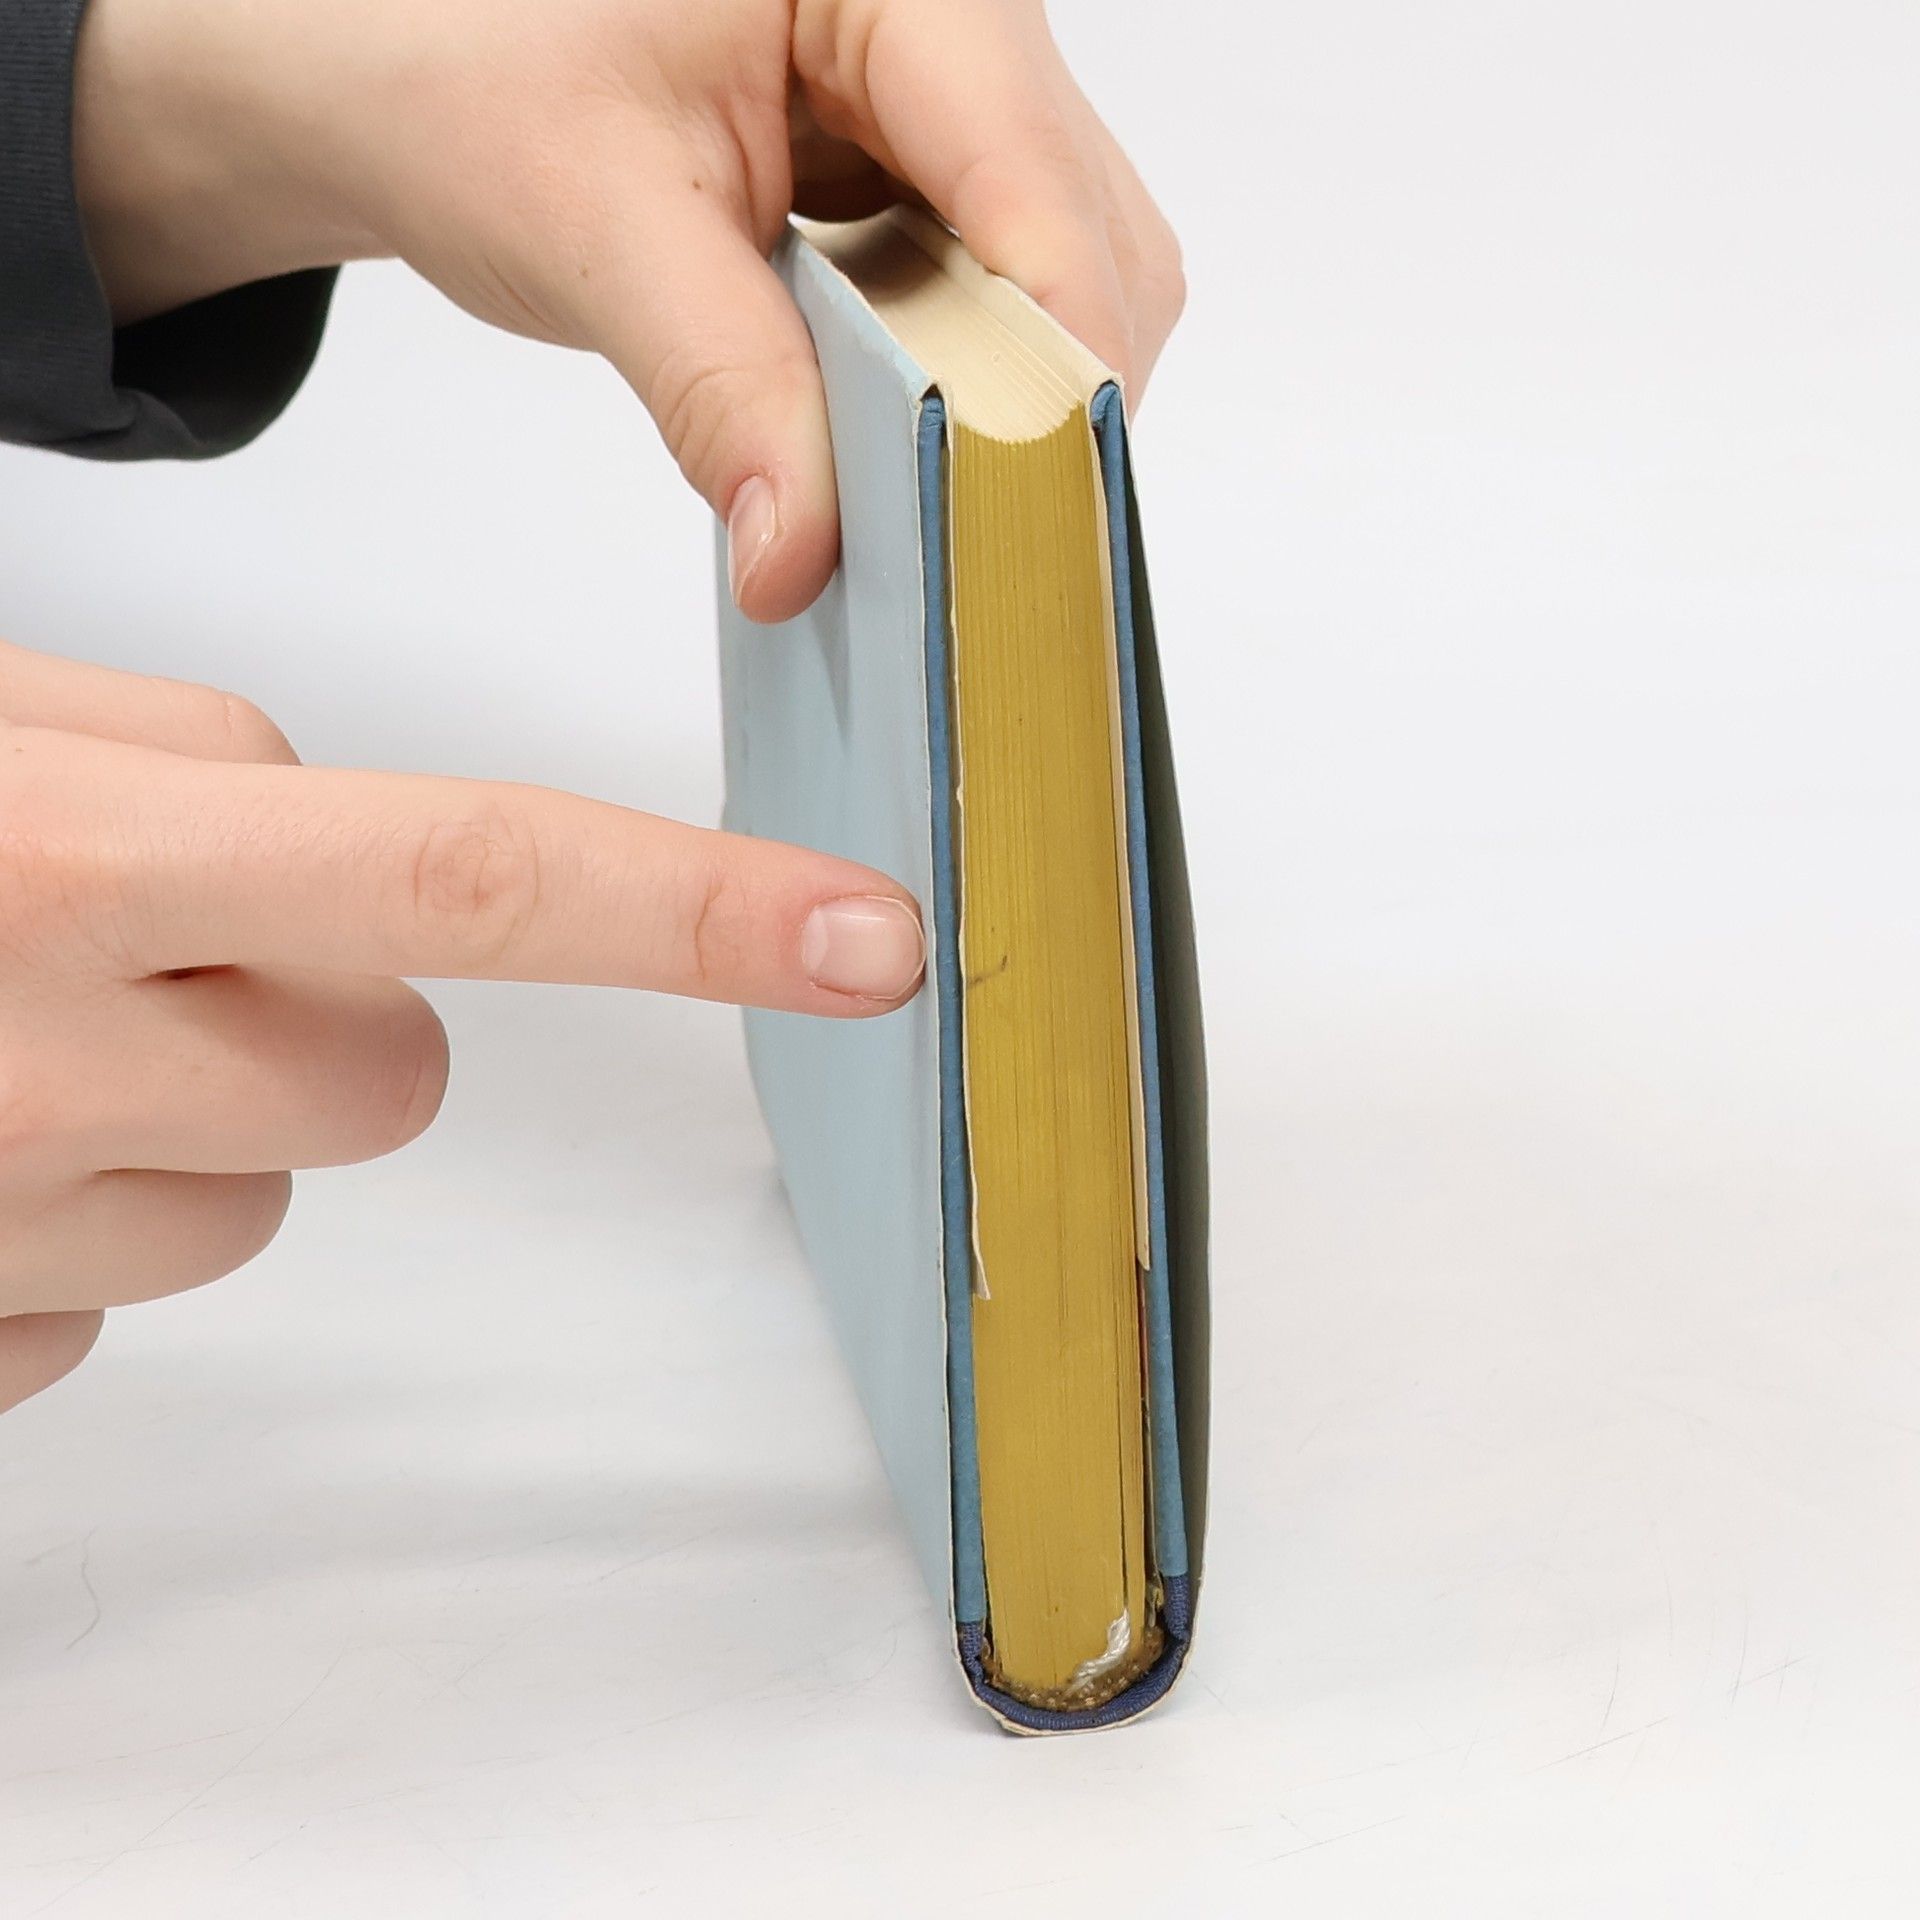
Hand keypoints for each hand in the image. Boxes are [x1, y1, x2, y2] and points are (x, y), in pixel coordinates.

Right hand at [0, 639, 922, 1413]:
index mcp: (74, 855)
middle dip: (326, 1004)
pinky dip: (68, 1214)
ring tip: (4, 1020)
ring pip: (259, 1193)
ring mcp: (5, 1228)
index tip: (866, 940)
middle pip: (392, 1072)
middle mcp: (48, 1059)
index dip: (692, 909)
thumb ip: (179, 761)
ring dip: (187, 1110)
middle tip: (138, 931)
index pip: (468, 875)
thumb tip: (335, 852)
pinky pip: (116, 1296)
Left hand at [71, 0, 1183, 619]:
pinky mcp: (923, 179)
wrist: (401, 69)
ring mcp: (949, 103)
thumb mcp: (595, 225)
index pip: (1030, 167)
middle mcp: (949, 21)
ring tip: (917, 494)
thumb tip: (805, 555)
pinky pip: (997, 302)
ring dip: (1004, 404)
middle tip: (967, 533)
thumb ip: (722, 388)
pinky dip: (961, 393)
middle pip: (1085, 236)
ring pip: (1065, 279)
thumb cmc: (463, 71)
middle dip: (1038, 397)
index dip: (1054, 348)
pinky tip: (892, 445)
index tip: (1039, 505)